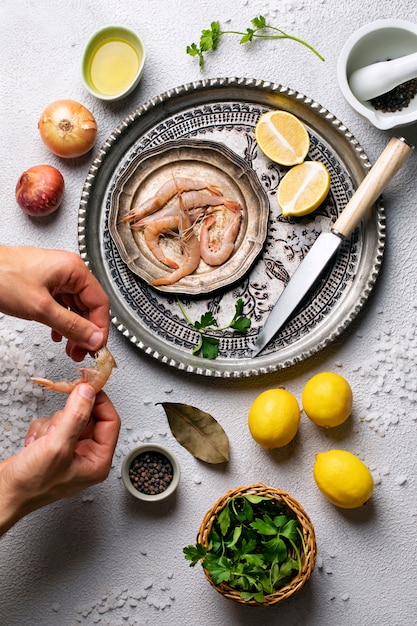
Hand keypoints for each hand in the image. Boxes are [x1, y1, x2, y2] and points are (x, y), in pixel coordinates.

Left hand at [0, 245, 109, 360]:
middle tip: (82, 353)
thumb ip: (71, 325)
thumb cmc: (1, 278)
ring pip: (75, 308)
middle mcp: (68, 272)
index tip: (96, 348)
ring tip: (71, 349)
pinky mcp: (44, 284)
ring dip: (74, 330)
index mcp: (74, 270)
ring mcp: (56, 277)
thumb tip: (94, 338)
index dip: (100, 328)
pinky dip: (62, 322)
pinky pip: (62, 306)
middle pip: (89, 306)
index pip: (100, 302)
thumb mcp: (41, 308)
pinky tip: (57, 335)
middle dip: (86, 332)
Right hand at [0, 384, 119, 535]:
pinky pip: (53, 424)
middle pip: (89, 417)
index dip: (100, 402)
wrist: (3, 493)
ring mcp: (70, 451)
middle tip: (57, 421)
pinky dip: (41, 430)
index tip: (87, 387)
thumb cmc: (30, 484)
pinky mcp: (54, 447)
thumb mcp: (57, 446)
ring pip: (68, 418)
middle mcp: (87, 456)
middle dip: (67, 418)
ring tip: (43, 442)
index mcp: (98, 461)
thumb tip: (88, 392)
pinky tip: (34, 444)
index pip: (110, 421)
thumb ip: (75, 416)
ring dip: (51, 425)